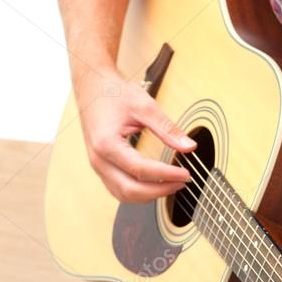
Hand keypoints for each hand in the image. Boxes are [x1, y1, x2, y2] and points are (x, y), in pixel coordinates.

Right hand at [77, 69, 196, 202]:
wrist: (92, 86)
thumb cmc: (114, 93)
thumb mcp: (145, 107)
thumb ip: (167, 129)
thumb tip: (189, 147)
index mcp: (107, 144)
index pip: (140, 169)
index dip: (165, 175)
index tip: (185, 174)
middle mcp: (98, 159)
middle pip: (130, 190)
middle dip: (159, 191)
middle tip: (182, 182)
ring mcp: (97, 165)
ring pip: (122, 194)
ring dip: (149, 195)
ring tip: (172, 184)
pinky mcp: (100, 165)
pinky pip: (117, 188)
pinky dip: (138, 192)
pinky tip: (155, 185)